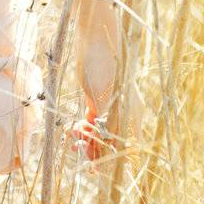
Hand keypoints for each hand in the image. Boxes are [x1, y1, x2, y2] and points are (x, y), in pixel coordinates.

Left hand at [71, 21, 143, 162]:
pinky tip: (73, 131)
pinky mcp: (99, 97)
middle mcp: (125, 113)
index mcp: (132, 115)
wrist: (95, 36)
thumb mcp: (102, 96)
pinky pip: (94, 122)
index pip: (126, 150)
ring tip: (72, 141)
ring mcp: (112, 105)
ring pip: (101, 134)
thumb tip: (110, 148)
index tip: (94, 167)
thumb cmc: (102, 64)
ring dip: (87, 141)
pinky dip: (84, 129)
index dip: (111, 161)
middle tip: (77, 151)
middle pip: (113, 143)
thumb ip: (107, 122)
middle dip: (95, 151)